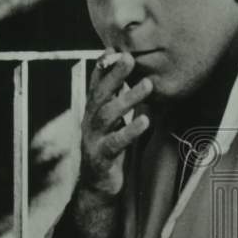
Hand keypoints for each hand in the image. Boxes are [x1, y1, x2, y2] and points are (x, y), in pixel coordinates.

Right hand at [78, 49, 151, 198]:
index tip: (113, 49)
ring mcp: (94, 140)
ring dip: (128, 98)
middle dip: (114, 75)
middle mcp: (90, 123)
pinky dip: (130, 130)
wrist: (97, 187)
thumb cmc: (109, 151)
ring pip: (108, 115)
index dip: (102, 67)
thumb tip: (134, 79)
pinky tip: (145, 120)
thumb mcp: (112, 124)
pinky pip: (117, 142)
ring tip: (147, 84)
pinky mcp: (102, 157)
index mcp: (93, 113)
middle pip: (101, 95)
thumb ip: (118, 103)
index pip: (95, 85)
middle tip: (129, 58)